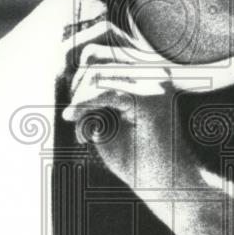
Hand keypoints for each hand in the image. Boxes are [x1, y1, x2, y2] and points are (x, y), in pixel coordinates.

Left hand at [61, 28, 183, 194]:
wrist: (170, 186)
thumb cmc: (137, 157)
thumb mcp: (106, 119)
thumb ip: (89, 94)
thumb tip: (64, 70)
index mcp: (145, 68)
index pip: (99, 48)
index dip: (76, 75)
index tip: (75, 108)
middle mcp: (153, 68)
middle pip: (94, 55)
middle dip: (75, 86)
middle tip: (76, 119)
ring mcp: (154, 81)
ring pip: (97, 73)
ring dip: (80, 101)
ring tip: (83, 131)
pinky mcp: (150, 99)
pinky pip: (104, 92)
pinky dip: (84, 108)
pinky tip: (79, 129)